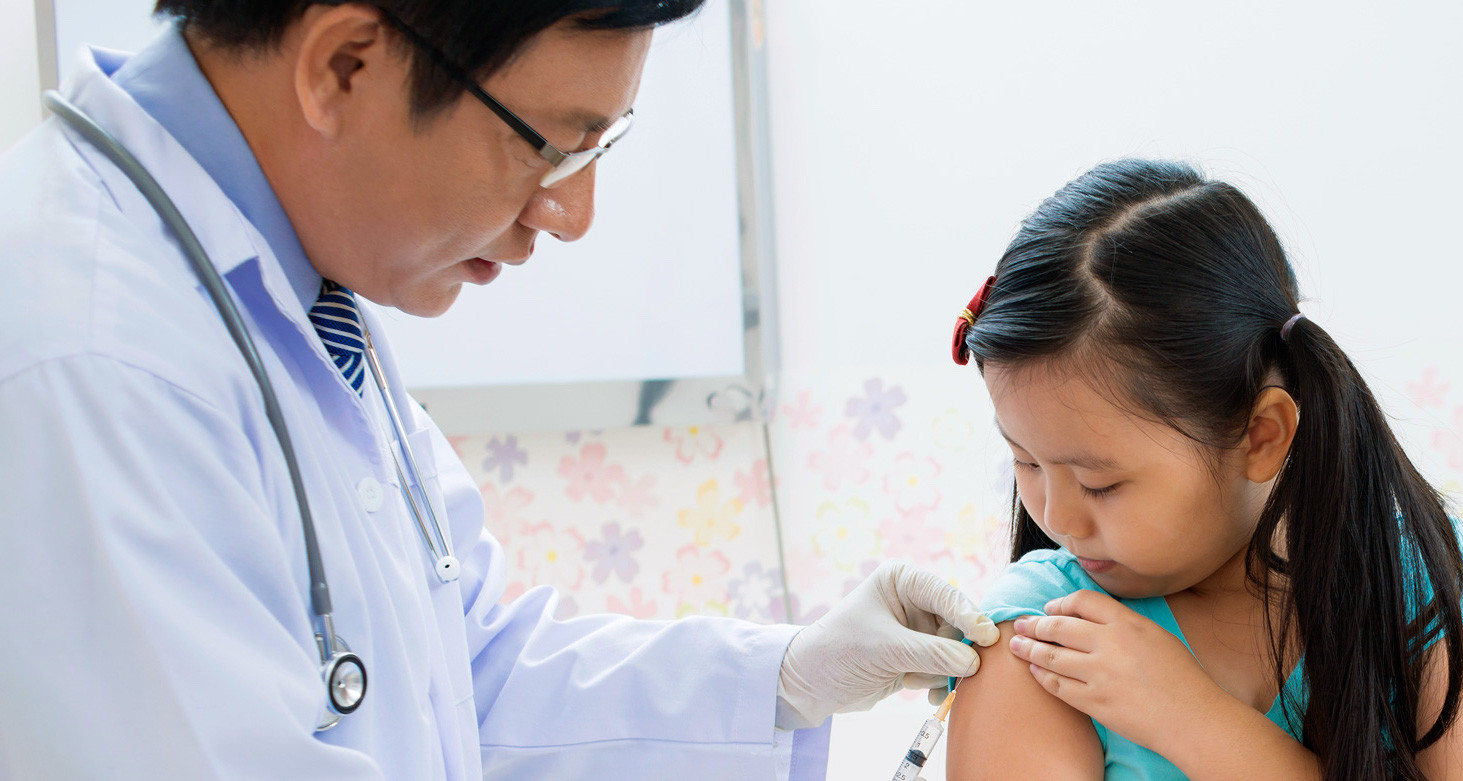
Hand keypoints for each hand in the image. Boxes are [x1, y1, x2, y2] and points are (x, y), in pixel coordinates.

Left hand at [776, 559, 998, 729]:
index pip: (947, 595)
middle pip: (959, 624)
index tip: (986, 640)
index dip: (970, 617)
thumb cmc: (840, 651)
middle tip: (961, 672)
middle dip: (956, 650)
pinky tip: (925, 694)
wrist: (811, 683)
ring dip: (944, 671)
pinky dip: (940, 683)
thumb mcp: (887, 650)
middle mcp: (915, 600)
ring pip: (956, 649)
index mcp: (903, 580)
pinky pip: (946, 668)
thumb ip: (932, 654)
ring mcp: (918, 630)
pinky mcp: (918, 656)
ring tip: (916, 681)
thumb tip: (975, 663)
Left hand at [1008, 589, 1225, 750]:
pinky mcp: (1093, 701)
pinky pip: (1057, 685)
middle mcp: (1109, 643)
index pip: (1081, 601)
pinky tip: (1033, 671)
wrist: (1192, 718)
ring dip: (1028, 649)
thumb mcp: (1155, 635)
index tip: (1049, 609)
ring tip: (1015, 644)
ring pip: (1050, 656)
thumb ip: (1122, 623)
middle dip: (1034, 624)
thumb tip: (1089, 617)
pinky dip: (1041, 676)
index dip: (1060, 604)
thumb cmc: (1181, 676)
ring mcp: (1099, 674)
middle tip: (1020, 624)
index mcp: (1127, 623)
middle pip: (1057, 627)